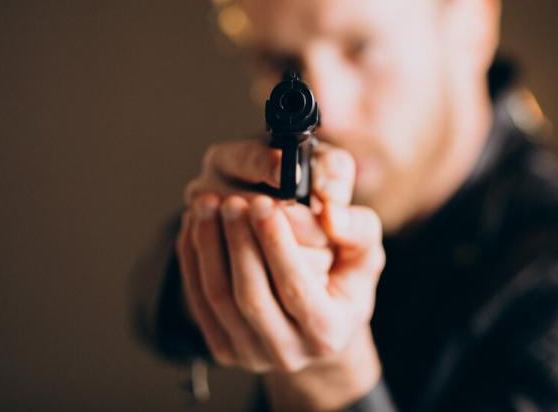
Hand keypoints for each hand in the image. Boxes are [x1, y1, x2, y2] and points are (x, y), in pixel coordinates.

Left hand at [176, 142, 385, 408]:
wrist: (320, 322)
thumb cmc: (345, 275)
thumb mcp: (365, 250)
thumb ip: (356, 228)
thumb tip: (331, 215)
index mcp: (329, 332)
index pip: (297, 289)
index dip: (277, 245)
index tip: (264, 202)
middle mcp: (290, 353)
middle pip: (251, 296)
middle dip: (240, 243)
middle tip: (232, 200)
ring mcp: (252, 356)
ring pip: (219, 299)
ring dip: (209, 247)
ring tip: (207, 205)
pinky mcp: (224, 350)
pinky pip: (198, 302)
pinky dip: (192, 260)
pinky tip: (194, 226)